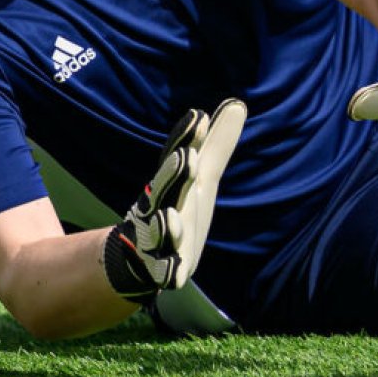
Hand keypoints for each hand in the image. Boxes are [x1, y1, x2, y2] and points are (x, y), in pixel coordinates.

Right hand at [102, 99, 246, 302]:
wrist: (139, 258)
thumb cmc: (177, 208)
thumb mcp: (201, 177)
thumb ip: (217, 144)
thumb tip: (238, 104)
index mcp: (171, 184)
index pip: (179, 157)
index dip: (187, 139)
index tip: (200, 117)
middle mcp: (160, 207)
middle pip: (166, 190)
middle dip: (175, 175)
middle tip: (188, 157)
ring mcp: (158, 239)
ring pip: (161, 232)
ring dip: (166, 224)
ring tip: (170, 216)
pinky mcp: (162, 269)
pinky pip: (163, 271)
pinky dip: (167, 271)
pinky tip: (175, 273)